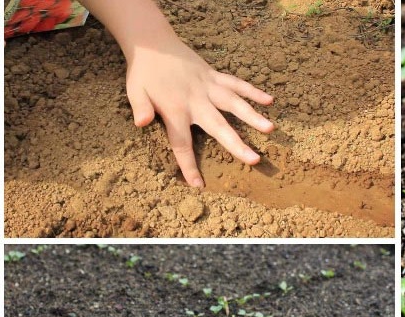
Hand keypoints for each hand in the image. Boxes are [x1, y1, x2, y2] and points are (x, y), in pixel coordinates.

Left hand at [126, 41, 273, 186]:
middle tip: (254, 160)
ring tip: (270, 129)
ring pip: (234, 103)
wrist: (153, 43)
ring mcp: (208, 87)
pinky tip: (269, 101)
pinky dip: (253, 91)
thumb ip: (141, 107)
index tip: (199, 185)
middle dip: (237, 145)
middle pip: (219, 127)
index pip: (182, 143)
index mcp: (175, 109)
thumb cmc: (143, 72)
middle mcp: (196, 100)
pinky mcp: (215, 76)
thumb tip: (141, 123)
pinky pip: (236, 83)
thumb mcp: (134, 91)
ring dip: (252, 116)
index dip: (189, 165)